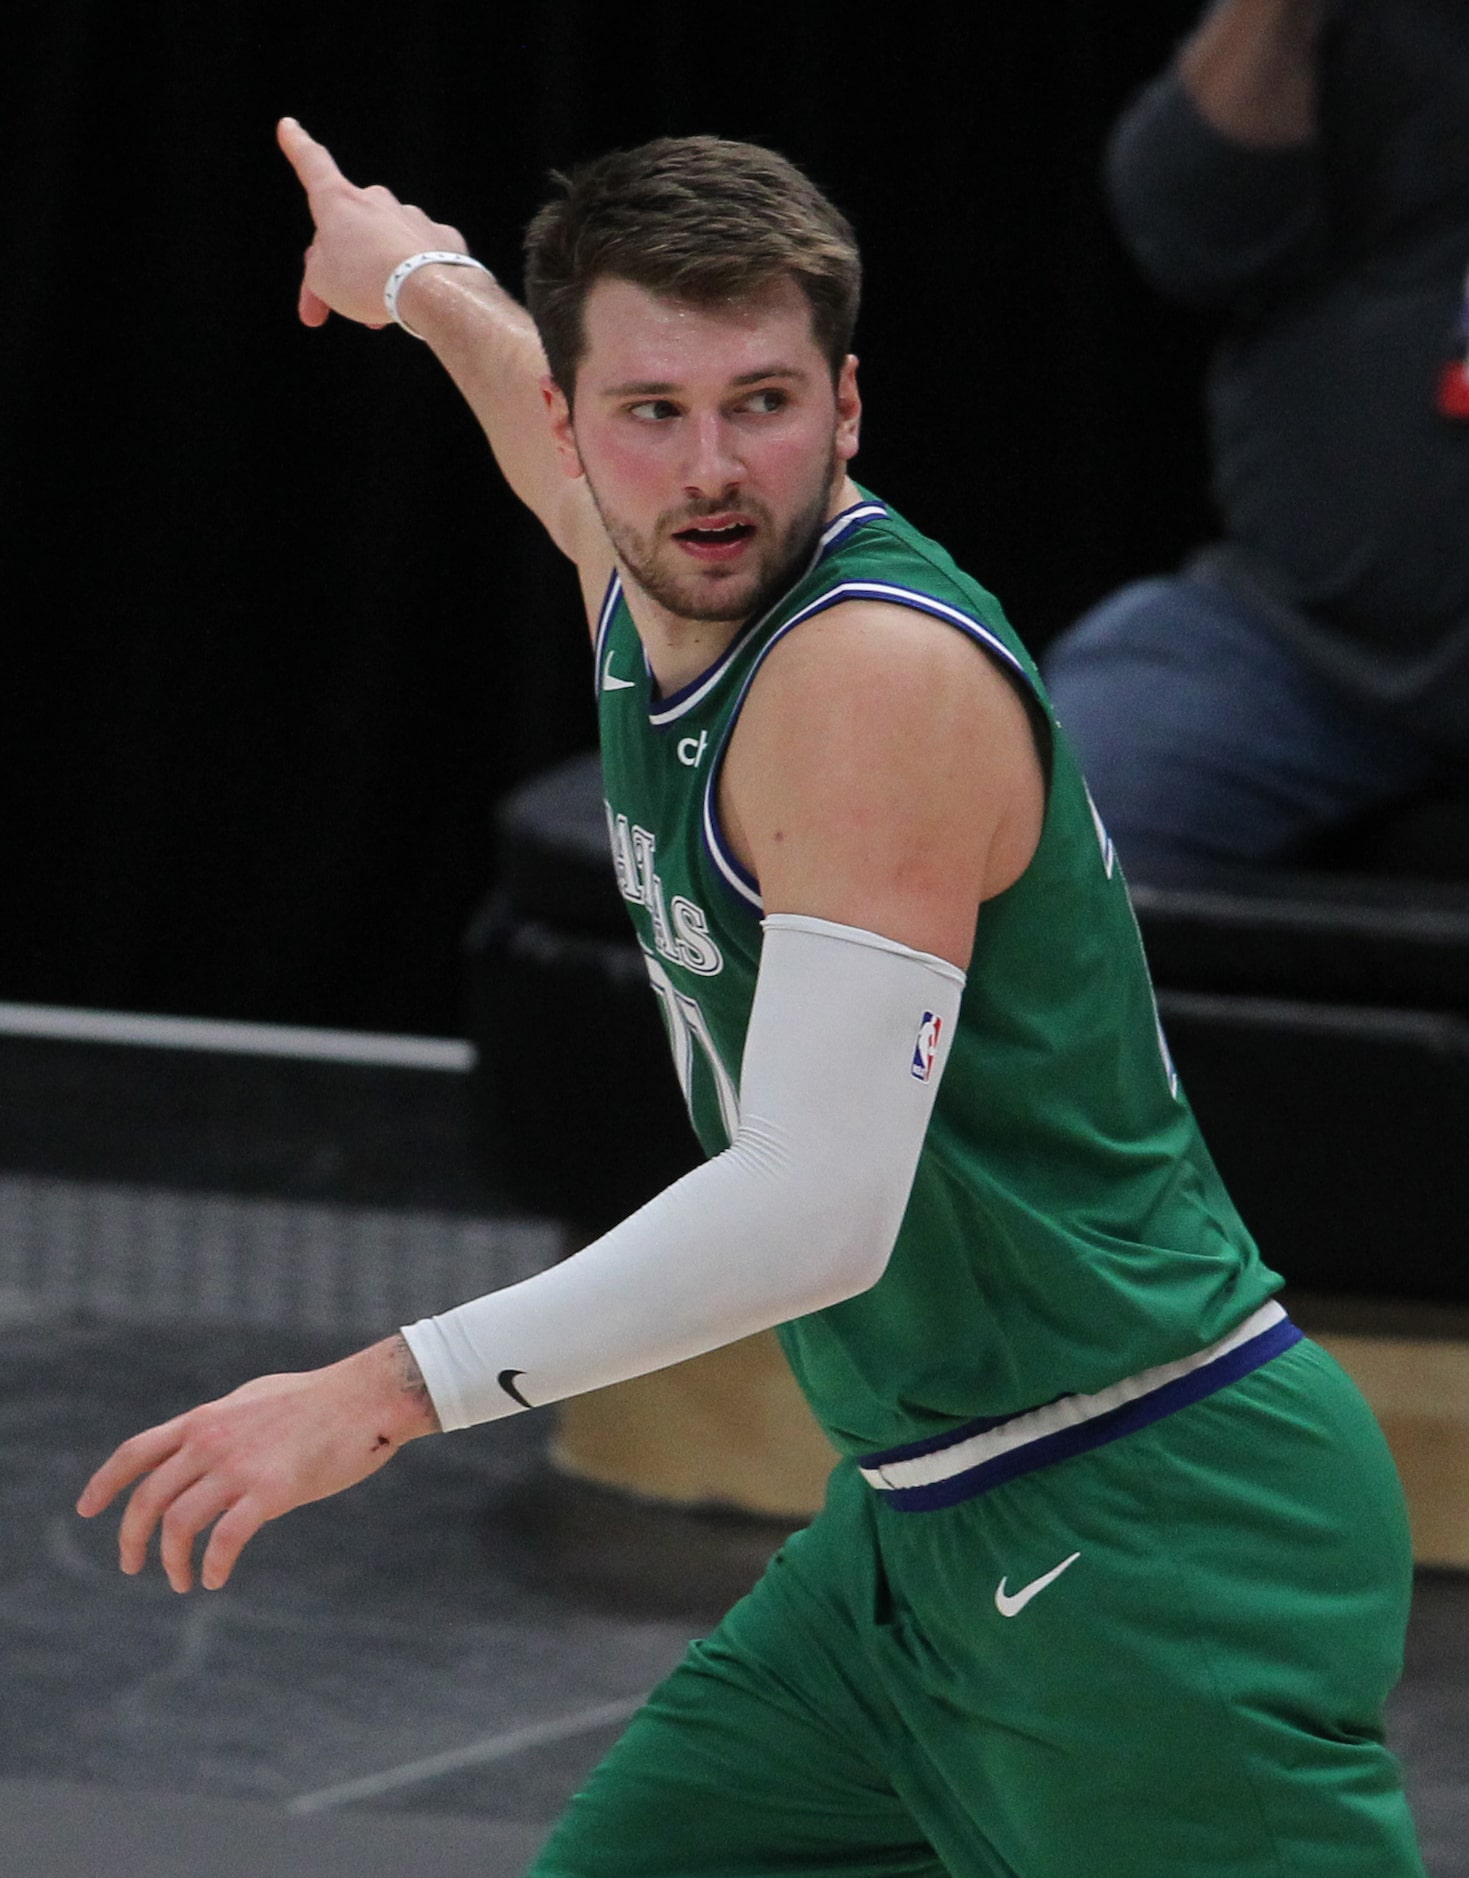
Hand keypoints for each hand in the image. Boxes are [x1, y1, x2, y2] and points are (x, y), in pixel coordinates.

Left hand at [75, 1337, 437, 1591]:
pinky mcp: (272, 1491)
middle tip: (132, 1566)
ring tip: (183, 1581)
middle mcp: (212, 1441)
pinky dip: (213, 1565)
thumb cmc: (320, 1399)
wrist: (368, 1396)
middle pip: (147, 1498)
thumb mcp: (254, 1400)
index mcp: (205, 1419)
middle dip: (131, 1539)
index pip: (135, 1452)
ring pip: (179, 1524)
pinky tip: (217, 1577)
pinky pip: (225, 1539)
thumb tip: (206, 1441)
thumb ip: (223, 1423)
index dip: (105, 1483)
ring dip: (172, 1562)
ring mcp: (240, 1466)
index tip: (86, 1510)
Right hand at [277, 117, 470, 330]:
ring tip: (374, 316)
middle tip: (324, 309)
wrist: (431, 292)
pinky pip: (418, 256)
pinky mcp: (441, 238)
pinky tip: (411, 301)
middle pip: (349, 230)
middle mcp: (376, 201)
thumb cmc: (368, 282)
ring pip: (384, 247)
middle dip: (337, 268)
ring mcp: (412, 216)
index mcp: (339, 203)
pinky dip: (412, 277)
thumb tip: (333, 269)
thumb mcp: (323, 282)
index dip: (298, 146)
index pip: (313, 165)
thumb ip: (320, 270)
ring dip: (376, 278)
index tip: (289, 126)